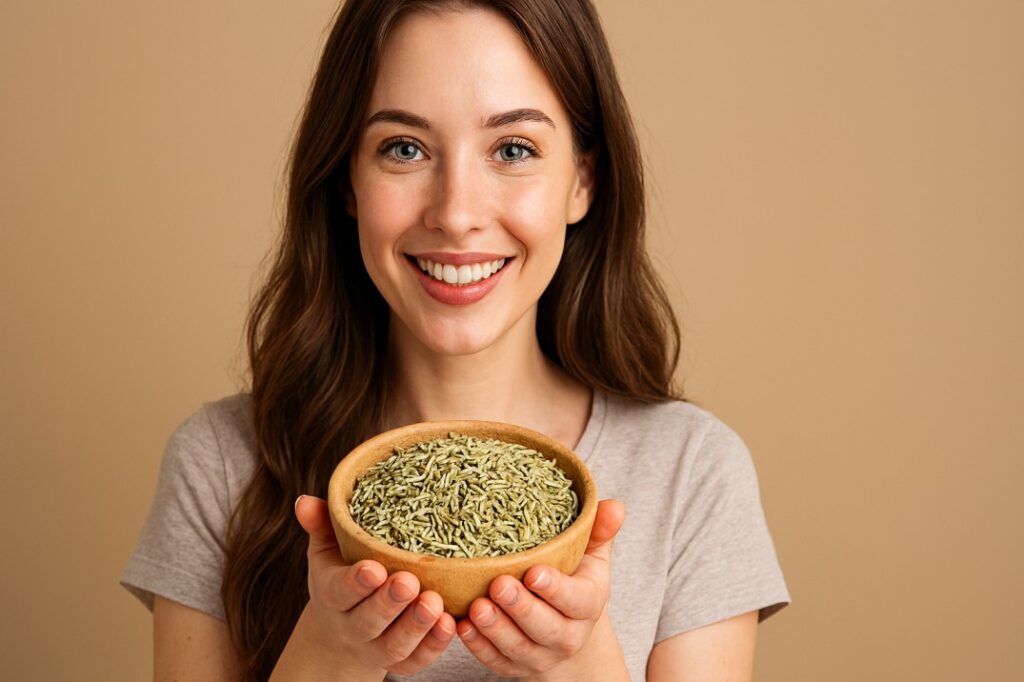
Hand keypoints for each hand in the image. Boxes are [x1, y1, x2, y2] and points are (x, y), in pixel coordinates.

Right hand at [293, 495, 455, 677]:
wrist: (342, 632)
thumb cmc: (340, 575)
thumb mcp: (326, 550)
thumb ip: (320, 525)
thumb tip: (305, 501)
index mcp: (332, 595)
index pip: (340, 592)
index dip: (356, 583)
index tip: (375, 569)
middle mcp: (352, 627)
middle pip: (367, 622)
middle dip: (389, 603)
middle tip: (409, 583)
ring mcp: (377, 647)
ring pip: (393, 645)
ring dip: (415, 626)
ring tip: (434, 603)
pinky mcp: (402, 663)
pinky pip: (416, 660)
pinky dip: (433, 646)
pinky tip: (449, 624)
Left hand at [455, 499, 625, 677]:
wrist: (568, 632)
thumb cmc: (577, 583)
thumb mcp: (592, 557)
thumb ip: (600, 532)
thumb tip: (614, 506)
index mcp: (588, 605)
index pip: (576, 601)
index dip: (556, 589)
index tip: (534, 573)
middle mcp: (566, 636)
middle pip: (545, 628)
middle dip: (521, 608)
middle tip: (498, 585)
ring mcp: (539, 655)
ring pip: (517, 647)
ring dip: (495, 628)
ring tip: (476, 606)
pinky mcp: (513, 666)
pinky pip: (495, 660)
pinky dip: (478, 645)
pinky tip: (463, 626)